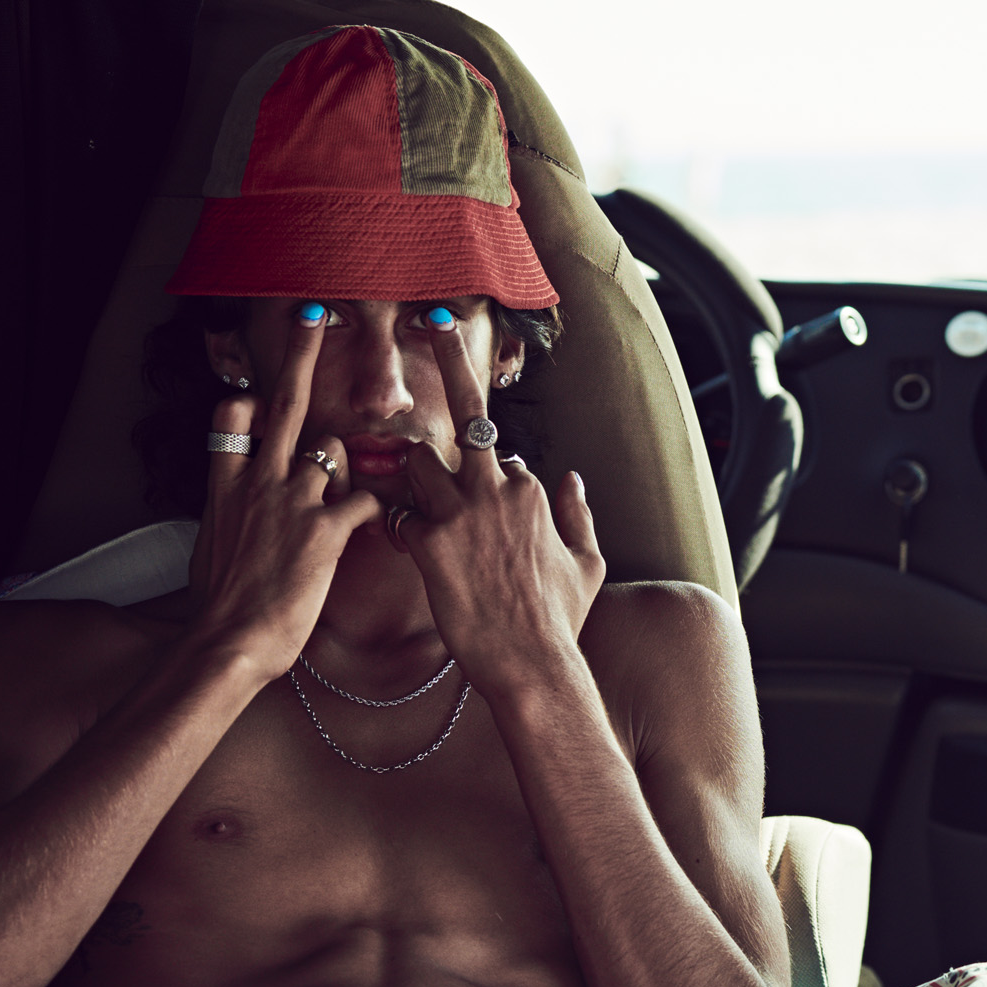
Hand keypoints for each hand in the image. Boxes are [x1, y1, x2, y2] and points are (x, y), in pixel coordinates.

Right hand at [188, 311, 382, 675]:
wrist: (227, 643)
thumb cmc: (218, 607)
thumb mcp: (208, 547)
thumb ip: (226, 514)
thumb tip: (228, 508)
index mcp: (226, 484)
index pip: (234, 416)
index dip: (250, 396)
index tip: (259, 388)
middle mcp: (260, 482)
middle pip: (283, 404)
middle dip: (300, 353)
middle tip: (314, 312)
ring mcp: (294, 502)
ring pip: (335, 453)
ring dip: (351, 466)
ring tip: (350, 498)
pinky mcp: (326, 530)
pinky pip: (367, 500)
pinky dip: (382, 507)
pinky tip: (386, 523)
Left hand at [400, 314, 606, 684]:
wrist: (532, 664)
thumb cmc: (561, 621)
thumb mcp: (588, 563)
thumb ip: (578, 513)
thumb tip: (570, 475)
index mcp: (534, 490)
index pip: (502, 457)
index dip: (490, 475)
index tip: (484, 488)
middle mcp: (497, 488)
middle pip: (469, 416)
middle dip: (453, 362)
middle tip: (434, 322)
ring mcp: (462, 511)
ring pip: (419, 461)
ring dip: (410, 475)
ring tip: (409, 500)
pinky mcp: (429, 540)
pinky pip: (400, 510)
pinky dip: (398, 522)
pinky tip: (404, 542)